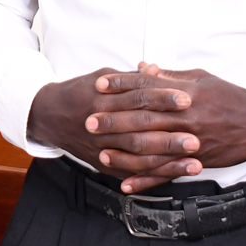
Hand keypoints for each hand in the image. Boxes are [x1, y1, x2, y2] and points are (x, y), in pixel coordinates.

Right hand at [27, 69, 202, 191]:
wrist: (49, 116)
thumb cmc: (79, 92)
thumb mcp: (101, 77)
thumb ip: (130, 78)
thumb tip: (155, 69)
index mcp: (102, 97)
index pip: (138, 96)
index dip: (163, 98)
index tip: (188, 99)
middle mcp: (100, 123)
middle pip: (139, 129)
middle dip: (169, 134)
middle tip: (197, 136)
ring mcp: (100, 146)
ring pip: (137, 155)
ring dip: (167, 159)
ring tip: (194, 160)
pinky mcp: (103, 163)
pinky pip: (130, 171)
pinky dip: (154, 175)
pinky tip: (175, 173)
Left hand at [83, 63, 245, 193]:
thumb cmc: (229, 96)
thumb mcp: (201, 78)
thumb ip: (169, 75)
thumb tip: (141, 67)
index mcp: (187, 94)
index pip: (148, 88)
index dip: (122, 85)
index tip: (100, 85)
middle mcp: (187, 118)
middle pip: (144, 119)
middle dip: (114, 120)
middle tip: (88, 121)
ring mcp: (191, 143)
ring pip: (152, 150)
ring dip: (124, 154)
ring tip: (101, 153)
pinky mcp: (196, 162)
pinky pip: (167, 174)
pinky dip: (146, 180)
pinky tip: (126, 184)